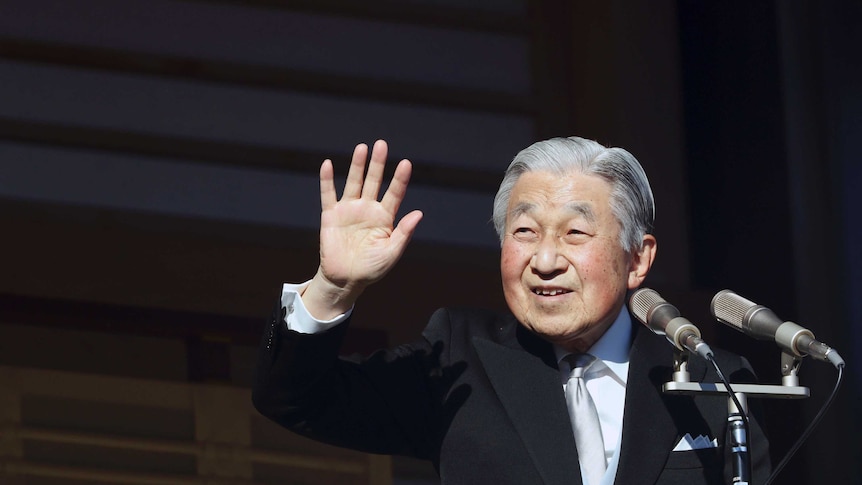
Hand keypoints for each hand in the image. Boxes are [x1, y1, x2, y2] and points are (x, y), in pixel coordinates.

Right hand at [303, 140, 422, 318]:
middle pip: (374, 181)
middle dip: (378, 164)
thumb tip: (419, 213)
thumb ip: (404, 233)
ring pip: (354, 183)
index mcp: (385, 217)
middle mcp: (368, 209)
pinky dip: (327, 180)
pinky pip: (328, 194)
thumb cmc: (372, 268)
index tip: (406, 164)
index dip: (400, 179)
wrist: (346, 279)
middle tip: (381, 144)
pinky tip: (328, 164)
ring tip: (362, 148)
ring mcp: (349, 210)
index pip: (394, 193)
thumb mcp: (392, 253)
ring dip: (357, 166)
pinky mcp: (331, 215)